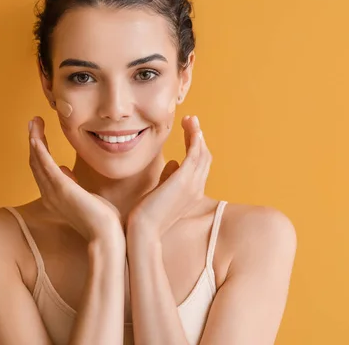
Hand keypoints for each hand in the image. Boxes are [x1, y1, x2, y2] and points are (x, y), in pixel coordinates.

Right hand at [28, 116, 123, 242]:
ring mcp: (54, 191)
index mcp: (55, 196)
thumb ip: (74, 185)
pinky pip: (45, 165)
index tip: (39, 135)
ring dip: (35, 140)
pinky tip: (36, 137)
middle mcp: (50, 194)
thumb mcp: (86, 198)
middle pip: (36, 162)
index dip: (38, 151)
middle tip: (34, 122)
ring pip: (38, 161)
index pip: (42, 169)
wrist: (106, 238)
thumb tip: (66, 171)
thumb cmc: (101, 222)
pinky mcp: (62, 188)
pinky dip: (39, 150)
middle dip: (34, 140)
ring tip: (34, 122)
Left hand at [127, 115, 210, 236]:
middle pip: (204, 157)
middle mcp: (197, 188)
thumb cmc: (147, 214)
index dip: (196, 147)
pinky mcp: (184, 180)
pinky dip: (195, 140)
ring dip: (197, 134)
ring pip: (202, 153)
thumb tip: (171, 163)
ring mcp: (192, 184)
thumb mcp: (160, 192)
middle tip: (191, 121)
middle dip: (198, 137)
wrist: (143, 230)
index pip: (199, 165)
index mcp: (192, 192)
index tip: (189, 132)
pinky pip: (195, 154)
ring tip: (190, 119)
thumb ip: (167, 178)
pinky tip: (192, 128)